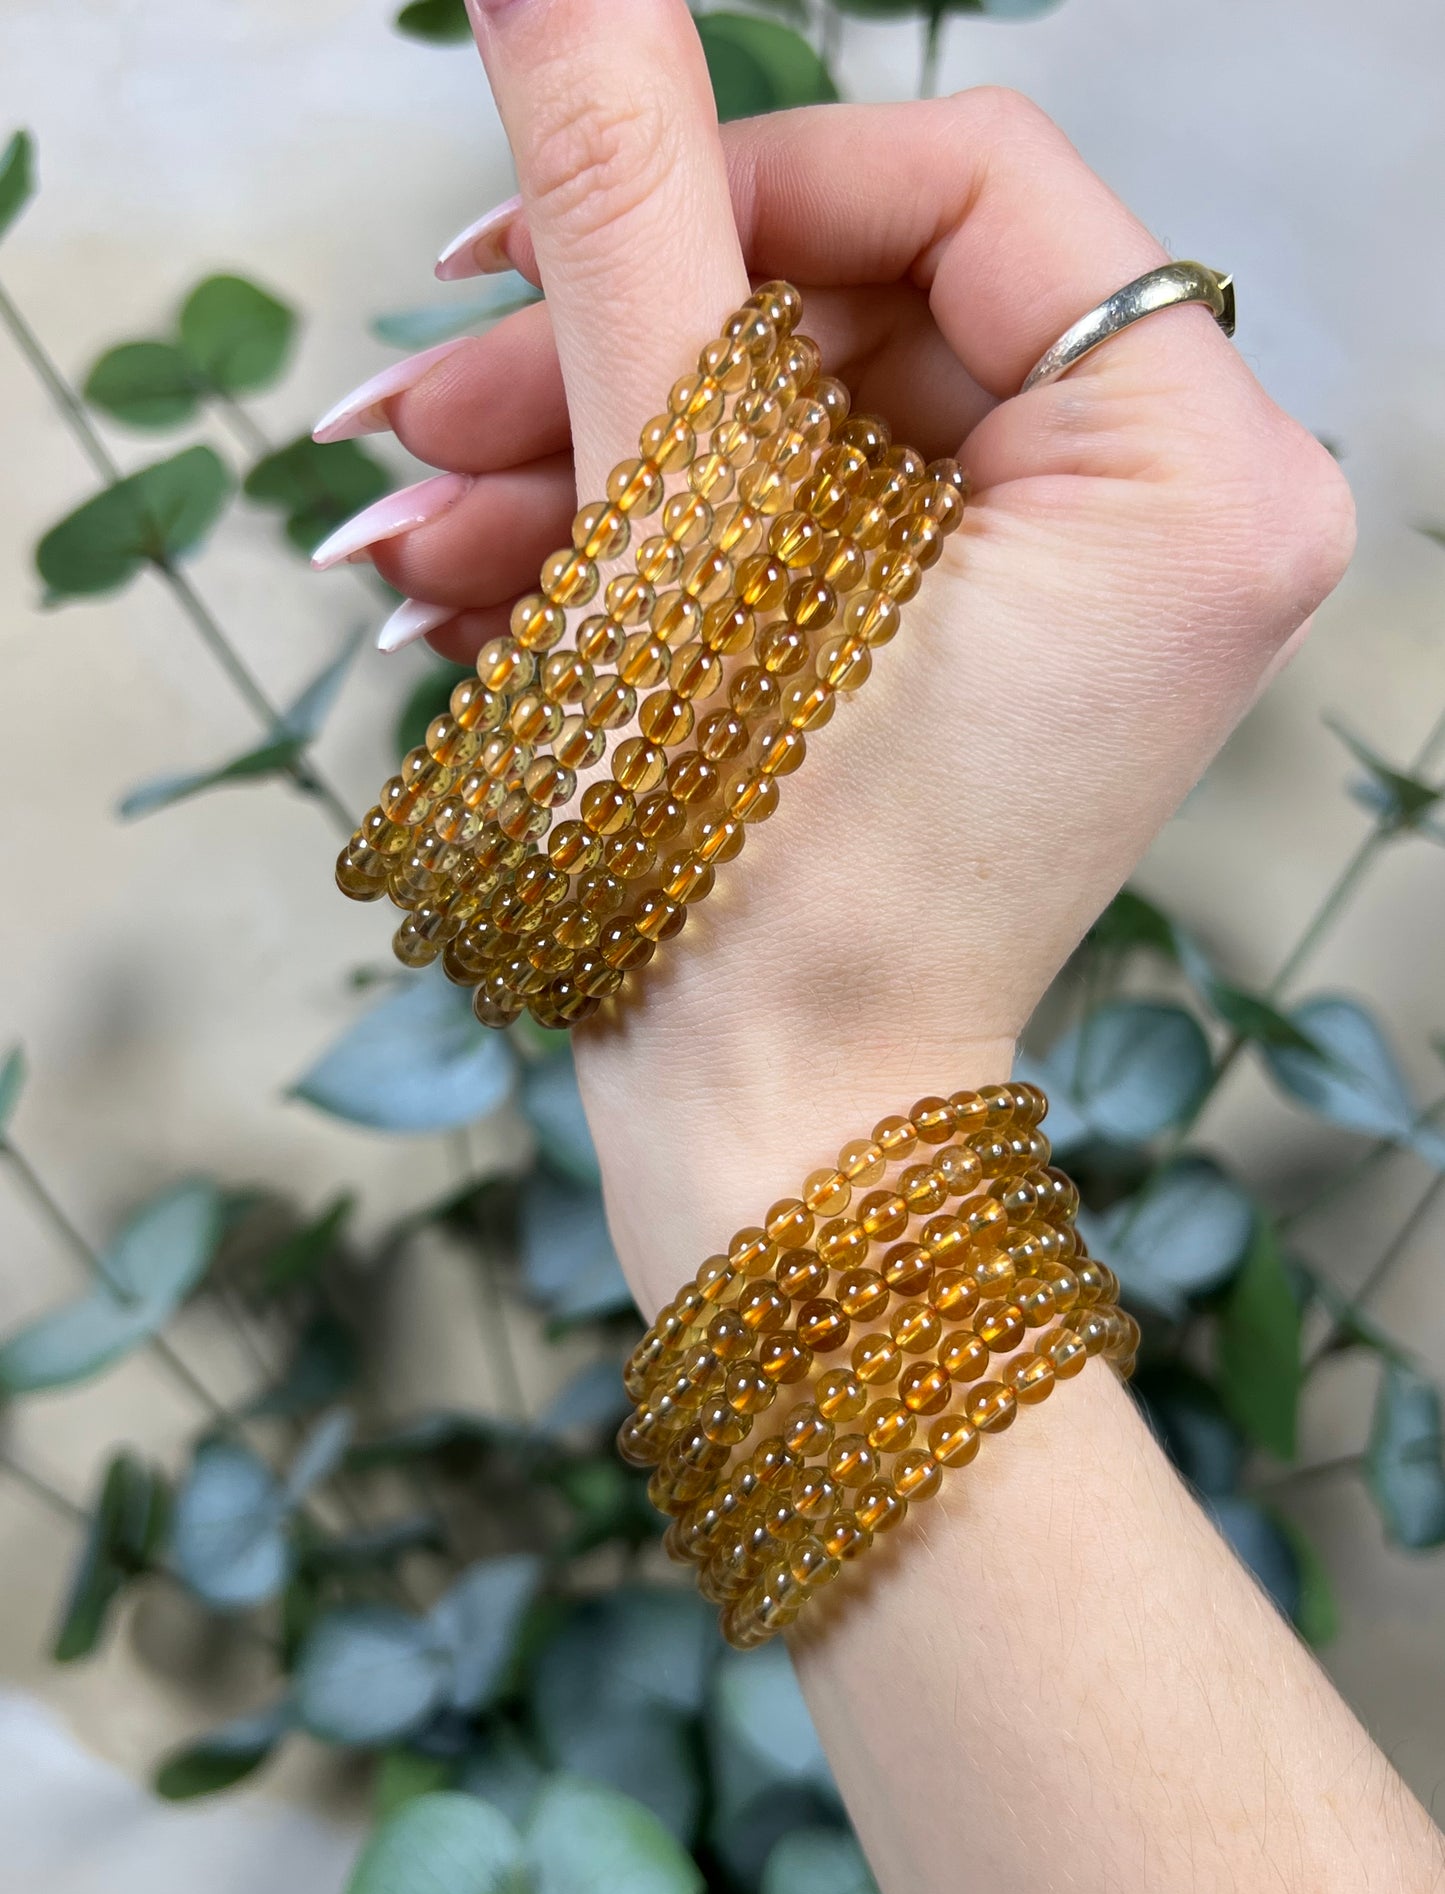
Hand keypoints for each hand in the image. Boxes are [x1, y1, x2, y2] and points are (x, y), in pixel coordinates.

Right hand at [319, 0, 1353, 1310]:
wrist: (773, 1131)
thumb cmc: (755, 885)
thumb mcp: (681, 517)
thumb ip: (633, 213)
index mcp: (1194, 471)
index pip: (972, 183)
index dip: (729, 192)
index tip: (531, 256)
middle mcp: (1181, 517)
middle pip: (866, 318)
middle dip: (613, 364)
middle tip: (416, 407)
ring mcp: (1084, 587)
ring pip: (813, 430)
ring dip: (592, 466)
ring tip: (402, 538)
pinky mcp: (990, 642)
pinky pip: (819, 530)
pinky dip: (660, 548)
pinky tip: (483, 594)